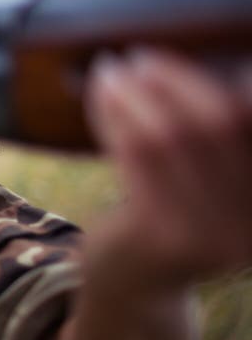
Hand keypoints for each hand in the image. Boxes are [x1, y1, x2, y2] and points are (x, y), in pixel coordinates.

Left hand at [84, 48, 251, 288]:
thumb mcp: (212, 180)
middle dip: (176, 79)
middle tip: (139, 56)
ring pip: (168, 136)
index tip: (222, 59)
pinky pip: (134, 155)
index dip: (248, 85)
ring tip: (110, 70)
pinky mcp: (162, 235)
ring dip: (134, 94)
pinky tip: (102, 96)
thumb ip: (217, 133)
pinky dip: (114, 116)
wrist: (137, 283)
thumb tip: (215, 60)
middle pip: (219, 122)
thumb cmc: (173, 212)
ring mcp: (211, 233)